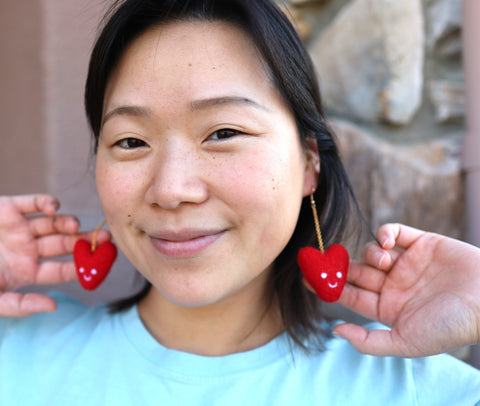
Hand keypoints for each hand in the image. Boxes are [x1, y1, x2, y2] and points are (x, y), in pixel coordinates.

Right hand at [0, 195, 109, 317]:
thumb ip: (19, 305)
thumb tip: (53, 306)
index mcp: (26, 272)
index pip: (62, 271)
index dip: (82, 268)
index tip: (102, 265)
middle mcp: (28, 250)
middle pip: (65, 245)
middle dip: (86, 242)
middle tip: (107, 238)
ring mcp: (19, 229)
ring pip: (53, 224)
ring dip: (68, 224)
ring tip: (74, 227)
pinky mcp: (8, 208)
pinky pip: (33, 203)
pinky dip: (46, 204)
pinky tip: (53, 209)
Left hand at [333, 223, 479, 356]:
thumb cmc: (450, 326)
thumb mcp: (406, 342)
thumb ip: (370, 341)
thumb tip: (336, 330)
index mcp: (388, 307)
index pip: (350, 294)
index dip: (328, 286)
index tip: (307, 278)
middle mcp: (394, 285)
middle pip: (356, 271)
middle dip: (339, 266)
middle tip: (321, 258)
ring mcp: (407, 263)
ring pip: (372, 251)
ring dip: (371, 254)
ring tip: (385, 262)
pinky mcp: (422, 243)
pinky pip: (394, 232)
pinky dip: (385, 233)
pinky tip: (388, 241)